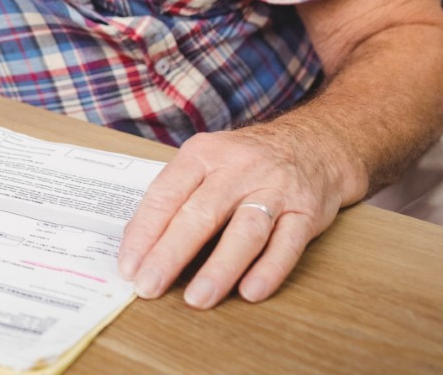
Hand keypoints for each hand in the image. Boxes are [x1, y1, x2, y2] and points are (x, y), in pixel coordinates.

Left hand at [117, 123, 358, 308]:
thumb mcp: (206, 161)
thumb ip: (176, 196)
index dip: (144, 232)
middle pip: (201, 214)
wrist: (313, 144)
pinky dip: (269, 269)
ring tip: (197, 298)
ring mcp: (274, 190)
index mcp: (203, 154)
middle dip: (170, 254)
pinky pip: (287, 244)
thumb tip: (139, 243)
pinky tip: (250, 291)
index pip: (166, 194)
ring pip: (245, 231)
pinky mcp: (306, 212)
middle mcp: (238, 169)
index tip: (128, 266)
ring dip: (219, 268)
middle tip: (149, 286)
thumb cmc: (245, 161)